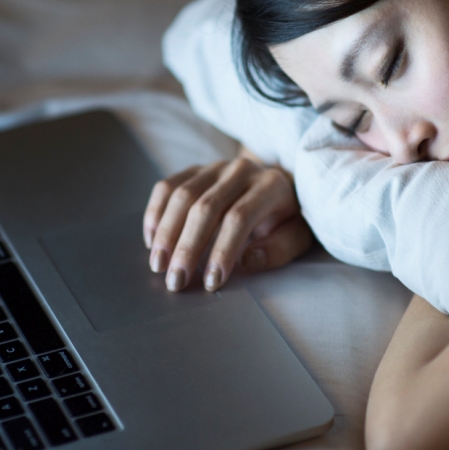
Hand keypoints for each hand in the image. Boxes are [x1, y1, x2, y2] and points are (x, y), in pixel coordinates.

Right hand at [142, 153, 312, 291]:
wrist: (280, 183)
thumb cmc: (287, 217)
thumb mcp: (297, 236)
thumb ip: (278, 249)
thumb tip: (246, 261)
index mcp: (270, 186)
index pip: (239, 218)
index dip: (222, 251)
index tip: (211, 282)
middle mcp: (241, 170)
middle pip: (205, 207)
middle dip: (187, 248)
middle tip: (175, 281)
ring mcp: (215, 167)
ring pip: (182, 196)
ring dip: (166, 233)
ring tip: (158, 265)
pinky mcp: (195, 169)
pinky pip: (167, 187)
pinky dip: (155, 214)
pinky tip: (151, 242)